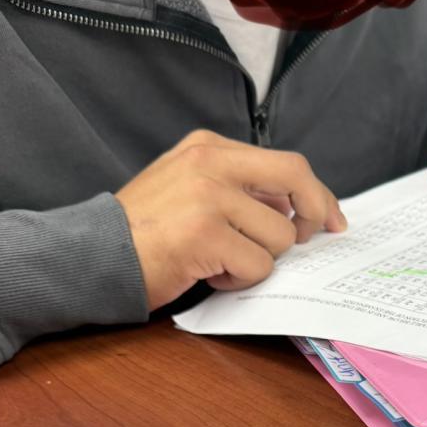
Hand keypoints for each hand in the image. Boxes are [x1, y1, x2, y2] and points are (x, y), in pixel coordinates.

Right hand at [116, 129, 346, 309]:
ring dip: (258, 260)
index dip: (318, 195)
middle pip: (296, 179)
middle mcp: (211, 163)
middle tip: (309, 242)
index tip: (332, 220)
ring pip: (279, 237)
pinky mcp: (205, 235)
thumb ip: (238, 188)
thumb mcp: (189, 186)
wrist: (94, 254)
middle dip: (315, 216)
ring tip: (220, 260)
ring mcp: (208, 197)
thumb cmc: (145, 231)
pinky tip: (208, 272)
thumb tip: (294, 208)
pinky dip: (238, 279)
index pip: (287, 163)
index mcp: (210, 147)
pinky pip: (257, 266)